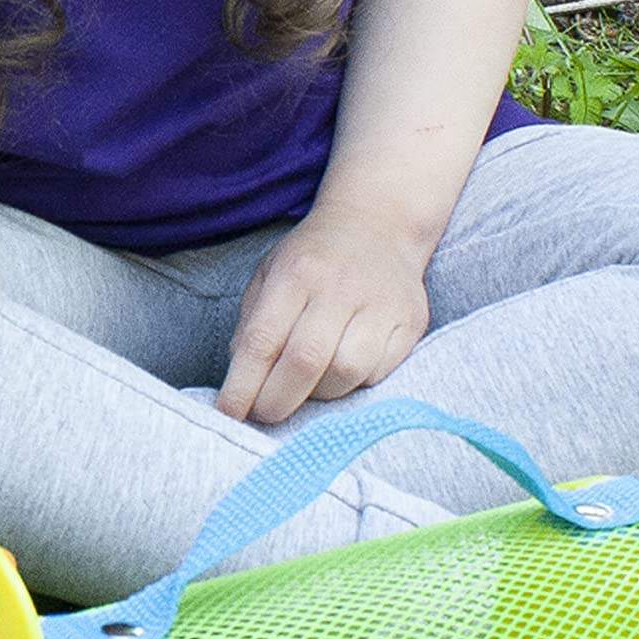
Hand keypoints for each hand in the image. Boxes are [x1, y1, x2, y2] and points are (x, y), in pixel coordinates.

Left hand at [216, 211, 430, 424]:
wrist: (381, 224)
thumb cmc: (315, 258)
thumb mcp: (270, 274)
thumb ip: (252, 325)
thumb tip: (241, 382)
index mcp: (296, 273)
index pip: (263, 341)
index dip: (242, 386)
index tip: (227, 414)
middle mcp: (339, 288)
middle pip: (305, 362)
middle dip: (277, 401)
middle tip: (264, 414)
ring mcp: (380, 305)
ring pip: (346, 373)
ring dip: (318, 395)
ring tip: (306, 386)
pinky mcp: (411, 322)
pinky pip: (378, 374)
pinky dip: (353, 384)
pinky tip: (341, 371)